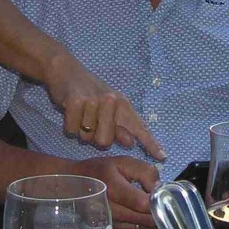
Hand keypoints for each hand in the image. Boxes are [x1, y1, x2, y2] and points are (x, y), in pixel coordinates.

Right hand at [45, 53, 165, 159]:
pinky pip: (72, 130)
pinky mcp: (75, 102)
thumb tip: (130, 142)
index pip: (139, 127)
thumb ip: (119, 125)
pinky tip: (70, 112)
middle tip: (91, 122)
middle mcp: (111, 101)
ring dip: (81, 131)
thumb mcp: (109, 107)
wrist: (66, 71)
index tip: (163, 157)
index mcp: (122, 104)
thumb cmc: (89, 92)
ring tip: (81, 114)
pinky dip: (69, 126)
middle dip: (96, 138)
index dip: (150, 143)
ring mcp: (93, 101)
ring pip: (87, 137)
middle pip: (105, 141)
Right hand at [70, 155, 160, 228]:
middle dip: (158, 212)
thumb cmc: (99, 171)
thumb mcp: (122, 162)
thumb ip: (144, 171)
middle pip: (146, 221)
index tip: (160, 194)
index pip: (145, 204)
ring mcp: (110, 225)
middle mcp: (112, 212)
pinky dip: (141, 227)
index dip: (158, 200)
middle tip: (159, 203)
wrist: (73, 185)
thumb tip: (159, 187)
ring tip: (149, 209)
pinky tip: (140, 216)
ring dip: (151, 221)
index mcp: (115, 190)